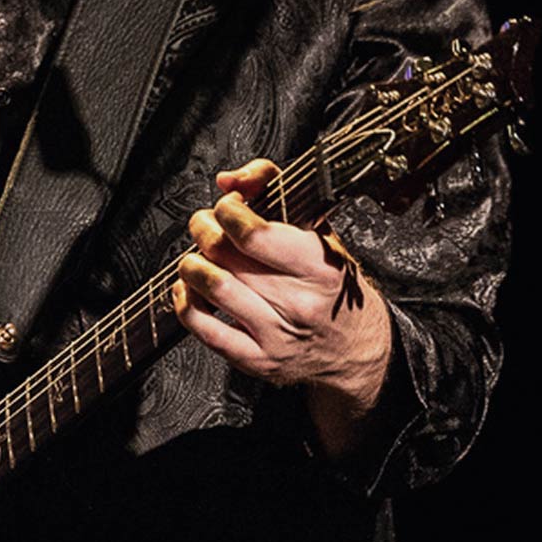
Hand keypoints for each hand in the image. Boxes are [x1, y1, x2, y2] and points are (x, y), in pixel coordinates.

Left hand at [173, 159, 392, 455]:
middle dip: (203, 231)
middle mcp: (298, 302)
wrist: (355, 347)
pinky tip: (186, 290)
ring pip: (214, 289)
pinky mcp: (257, 360)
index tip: (226, 206)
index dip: (227, 212)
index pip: (254, 235)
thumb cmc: (331, 285)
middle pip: (227, 258)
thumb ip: (275, 192)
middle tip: (203, 225)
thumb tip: (227, 181)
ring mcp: (276, 335)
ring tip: (194, 257)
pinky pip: (206, 330)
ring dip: (191, 266)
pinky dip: (186, 304)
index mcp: (319, 266)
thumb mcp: (319, 233)